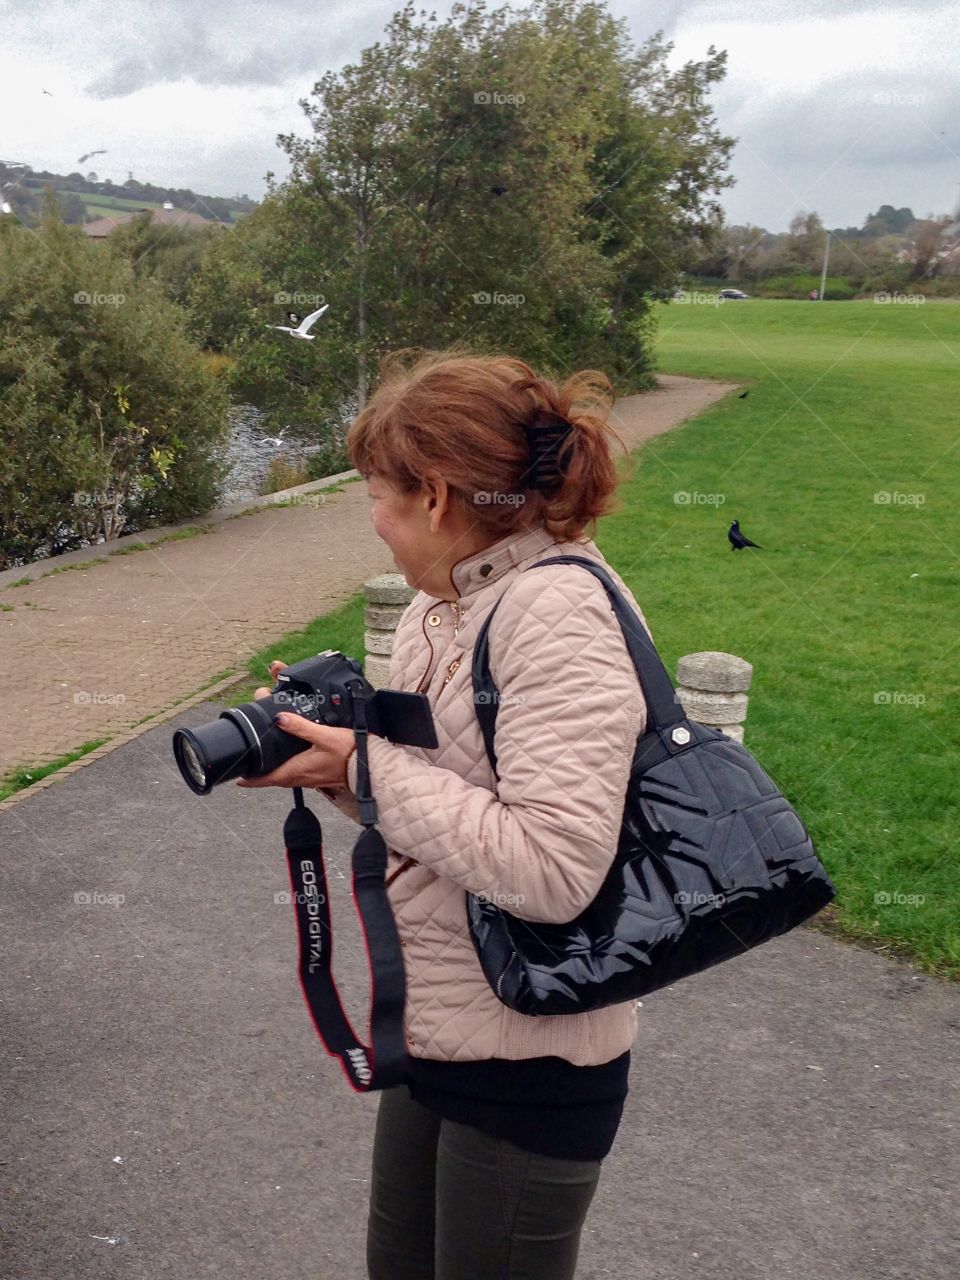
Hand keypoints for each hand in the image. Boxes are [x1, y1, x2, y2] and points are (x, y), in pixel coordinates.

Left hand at [236, 716, 356, 789]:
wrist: (368, 765)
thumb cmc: (348, 753)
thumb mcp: (323, 735)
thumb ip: (300, 727)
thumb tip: (279, 718)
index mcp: (296, 770)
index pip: (267, 779)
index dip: (250, 780)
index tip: (238, 780)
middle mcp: (300, 777)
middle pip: (273, 779)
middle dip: (260, 774)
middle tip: (250, 766)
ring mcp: (309, 779)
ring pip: (284, 778)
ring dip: (273, 772)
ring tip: (266, 762)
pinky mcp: (317, 776)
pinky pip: (296, 775)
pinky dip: (287, 769)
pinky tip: (290, 759)